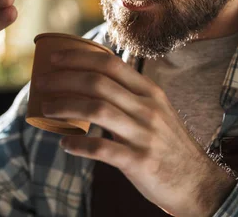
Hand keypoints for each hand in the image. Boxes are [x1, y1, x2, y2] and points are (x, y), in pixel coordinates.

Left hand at [36, 50, 235, 216]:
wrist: (197, 181)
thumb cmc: (169, 144)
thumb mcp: (157, 111)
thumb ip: (130, 96)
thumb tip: (91, 83)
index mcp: (150, 91)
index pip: (110, 63)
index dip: (78, 57)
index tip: (54, 58)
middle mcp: (148, 108)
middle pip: (98, 83)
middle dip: (63, 79)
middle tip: (40, 83)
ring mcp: (144, 134)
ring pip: (97, 110)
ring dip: (65, 106)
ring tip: (45, 108)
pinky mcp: (139, 161)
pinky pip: (102, 149)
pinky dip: (79, 144)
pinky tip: (65, 143)